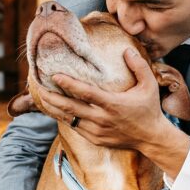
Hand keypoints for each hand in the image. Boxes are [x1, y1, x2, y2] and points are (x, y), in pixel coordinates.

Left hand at [38, 48, 164, 149]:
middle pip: (70, 108)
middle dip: (51, 97)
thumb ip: (139, 66)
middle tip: (38, 86)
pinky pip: (74, 127)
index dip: (69, 84)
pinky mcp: (95, 139)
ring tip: (41, 96)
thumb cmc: (149, 109)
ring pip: (68, 119)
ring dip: (53, 108)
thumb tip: (126, 50)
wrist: (151, 138)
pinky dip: (63, 118)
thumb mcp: (150, 85)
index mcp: (113, 104)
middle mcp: (102, 119)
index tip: (54, 75)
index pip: (86, 93)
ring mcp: (97, 131)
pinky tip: (56, 109)